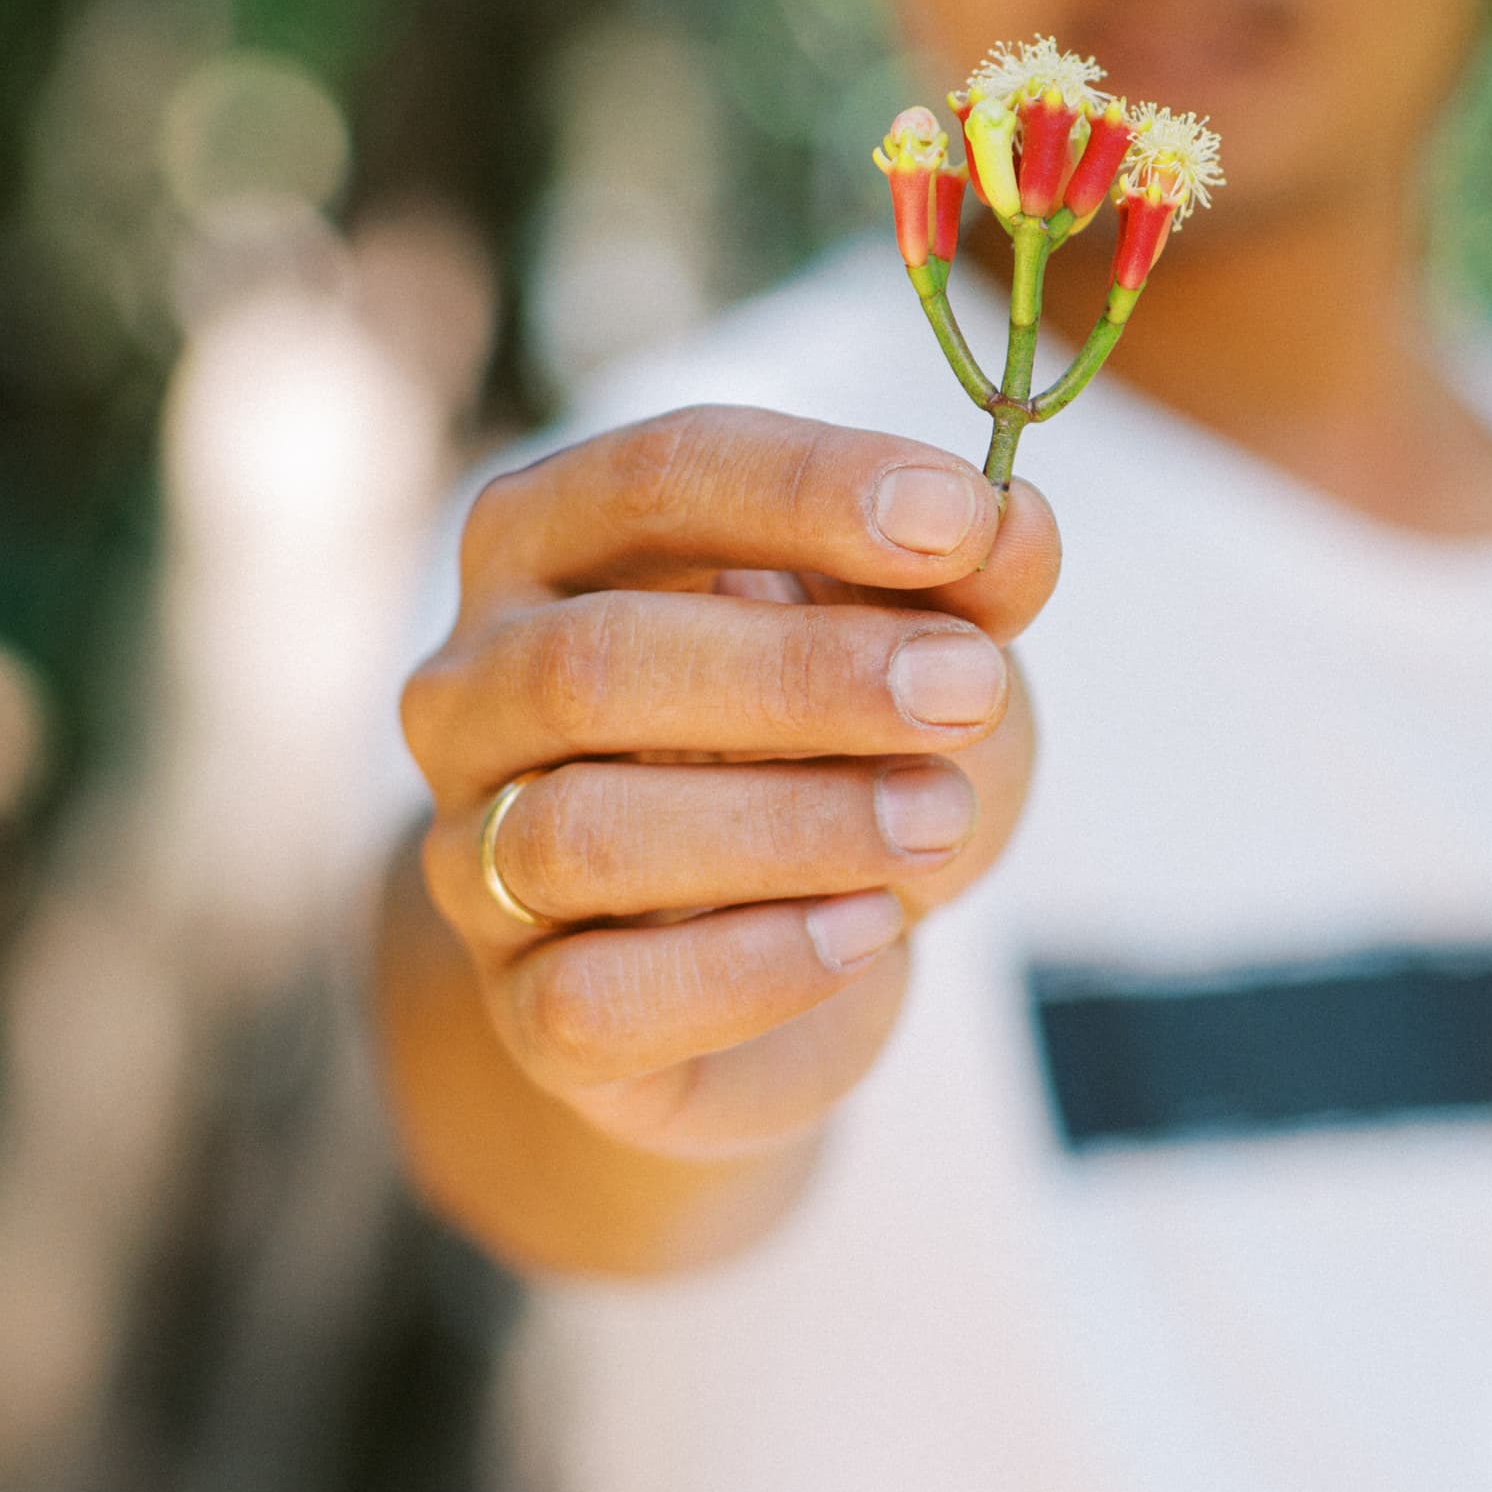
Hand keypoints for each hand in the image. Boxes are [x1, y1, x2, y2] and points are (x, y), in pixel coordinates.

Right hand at [398, 405, 1058, 1162]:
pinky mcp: (524, 1012)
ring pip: (581, 833)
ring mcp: (474, 856)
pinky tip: (867, 932)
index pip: (650, 479)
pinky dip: (752, 964)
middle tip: (967, 692)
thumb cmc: (832, 750)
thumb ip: (963, 584)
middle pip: (596, 659)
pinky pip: (596, 995)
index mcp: (549, 542)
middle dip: (803, 673)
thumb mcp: (921, 644)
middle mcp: (474, 687)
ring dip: (790, 824)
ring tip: (937, 819)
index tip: (960, 520)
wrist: (780, 958)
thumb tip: (1017, 525)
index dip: (808, 487)